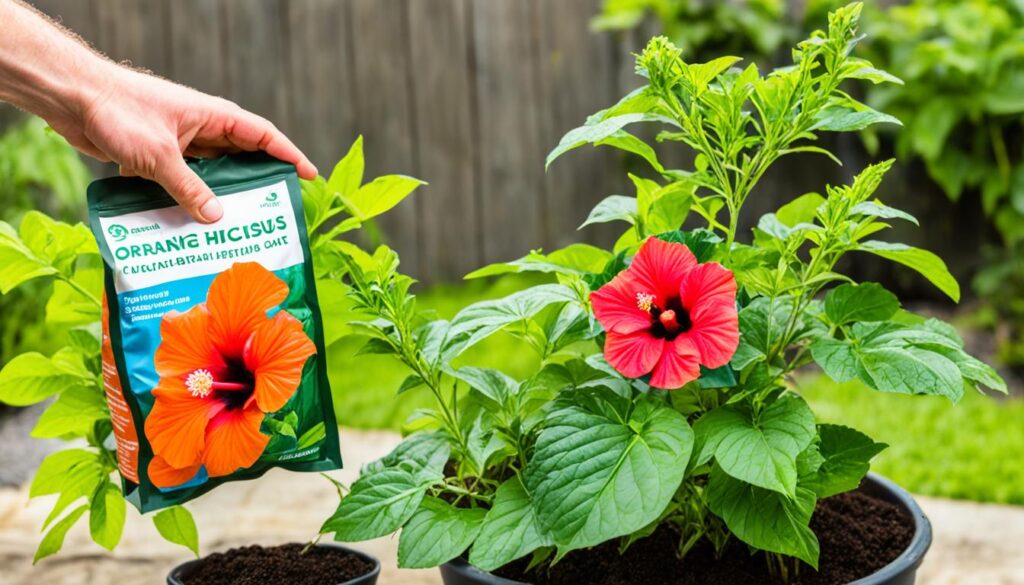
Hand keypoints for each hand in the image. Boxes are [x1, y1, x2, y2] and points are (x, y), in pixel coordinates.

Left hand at [53, 65, 317, 222]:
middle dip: (258, 183)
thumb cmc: (120, 112)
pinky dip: (187, 201)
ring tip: (236, 227)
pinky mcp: (158, 156)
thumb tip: (217, 218)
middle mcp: (202, 128)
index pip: (263, 136)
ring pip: (212, 174)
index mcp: (213, 116)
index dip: (288, 156)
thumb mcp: (160, 156)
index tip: (309, 177)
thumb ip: (190, 188)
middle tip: (275, 211)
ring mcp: (180, 143)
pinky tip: (190, 225)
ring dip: (220, 197)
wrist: (72, 98)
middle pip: (241, 158)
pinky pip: (183, 182)